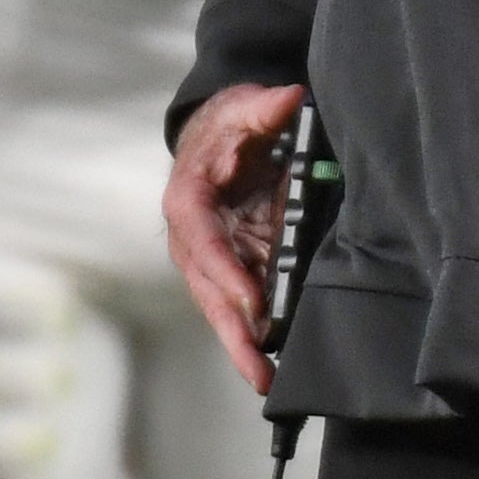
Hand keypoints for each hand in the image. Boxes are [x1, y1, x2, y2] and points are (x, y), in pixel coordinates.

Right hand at [163, 81, 303, 394]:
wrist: (219, 136)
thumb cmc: (229, 124)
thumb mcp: (244, 107)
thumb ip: (266, 107)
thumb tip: (289, 99)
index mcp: (189, 203)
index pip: (205, 244)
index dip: (228, 275)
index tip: (253, 301)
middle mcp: (194, 240)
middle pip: (211, 292)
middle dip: (234, 332)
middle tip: (259, 369)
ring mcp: (213, 259)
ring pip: (225, 308)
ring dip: (243, 345)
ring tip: (268, 379)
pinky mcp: (234, 267)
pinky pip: (243, 303)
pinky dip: (255, 332)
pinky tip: (274, 361)